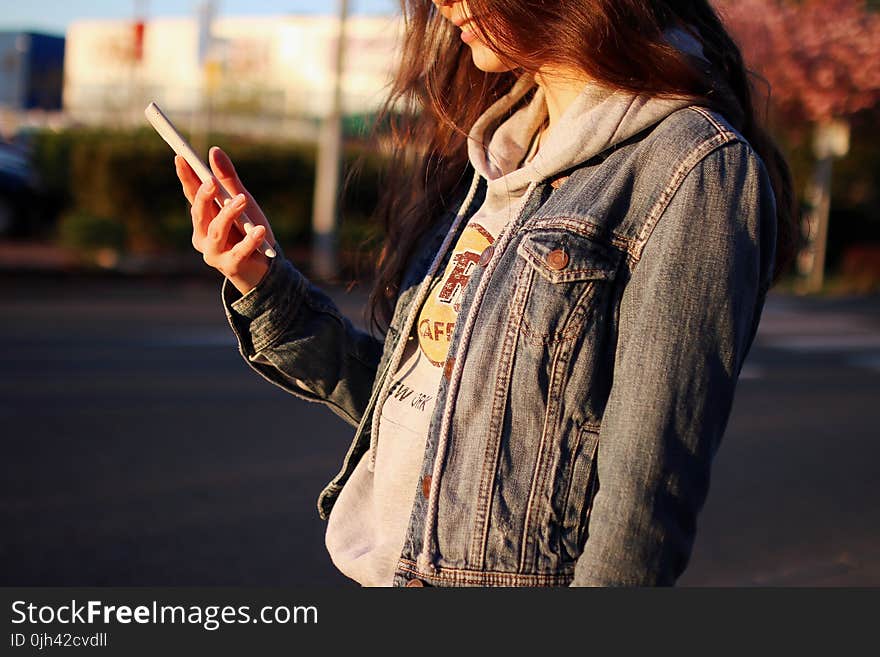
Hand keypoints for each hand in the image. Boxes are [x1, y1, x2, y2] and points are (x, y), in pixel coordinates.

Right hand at [175, 146, 276, 294]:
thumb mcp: (243, 201)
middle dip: (203, 197)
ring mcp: (214, 253)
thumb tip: (213, 150)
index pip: (192, 195)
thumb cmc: (249, 231)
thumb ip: (228, 179)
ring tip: (242, 199)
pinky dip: (250, 240)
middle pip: (199, 213)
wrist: (265, 268)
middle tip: (211, 181)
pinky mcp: (231, 266)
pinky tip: (259, 231)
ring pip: (216, 231)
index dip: (186, 177)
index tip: (181, 157)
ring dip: (229, 214)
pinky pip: (239, 252)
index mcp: (203, 219)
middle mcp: (203, 236)